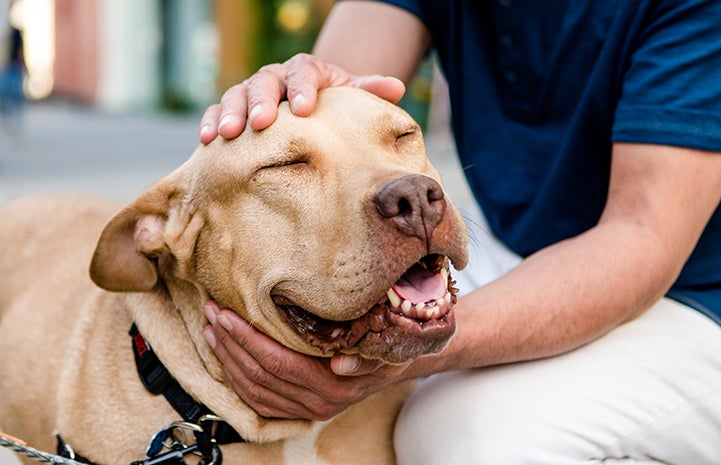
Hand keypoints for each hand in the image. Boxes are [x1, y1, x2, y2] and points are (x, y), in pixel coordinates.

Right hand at [198, 53, 405, 143]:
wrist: (311, 107)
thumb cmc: (333, 105)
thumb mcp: (352, 96)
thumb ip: (370, 91)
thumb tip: (396, 87)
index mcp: (306, 71)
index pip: (302, 73)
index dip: (302, 89)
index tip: (304, 108)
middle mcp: (275, 77)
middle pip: (264, 82)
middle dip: (261, 101)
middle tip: (262, 123)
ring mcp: (252, 92)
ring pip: (236, 95)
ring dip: (231, 113)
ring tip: (227, 134)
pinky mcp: (234, 109)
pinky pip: (216, 110)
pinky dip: (210, 121)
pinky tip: (208, 139)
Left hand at [202, 301, 410, 420]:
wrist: (390, 370)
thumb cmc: (382, 350)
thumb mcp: (380, 349)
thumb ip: (363, 358)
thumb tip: (342, 363)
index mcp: (333, 386)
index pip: (279, 362)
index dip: (249, 339)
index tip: (227, 315)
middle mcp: (316, 403)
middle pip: (260, 374)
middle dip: (230, 342)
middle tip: (212, 314)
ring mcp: (305, 411)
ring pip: (253, 389)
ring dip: (227, 358)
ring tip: (211, 330)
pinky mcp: (296, 412)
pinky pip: (257, 401)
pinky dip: (236, 379)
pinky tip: (224, 356)